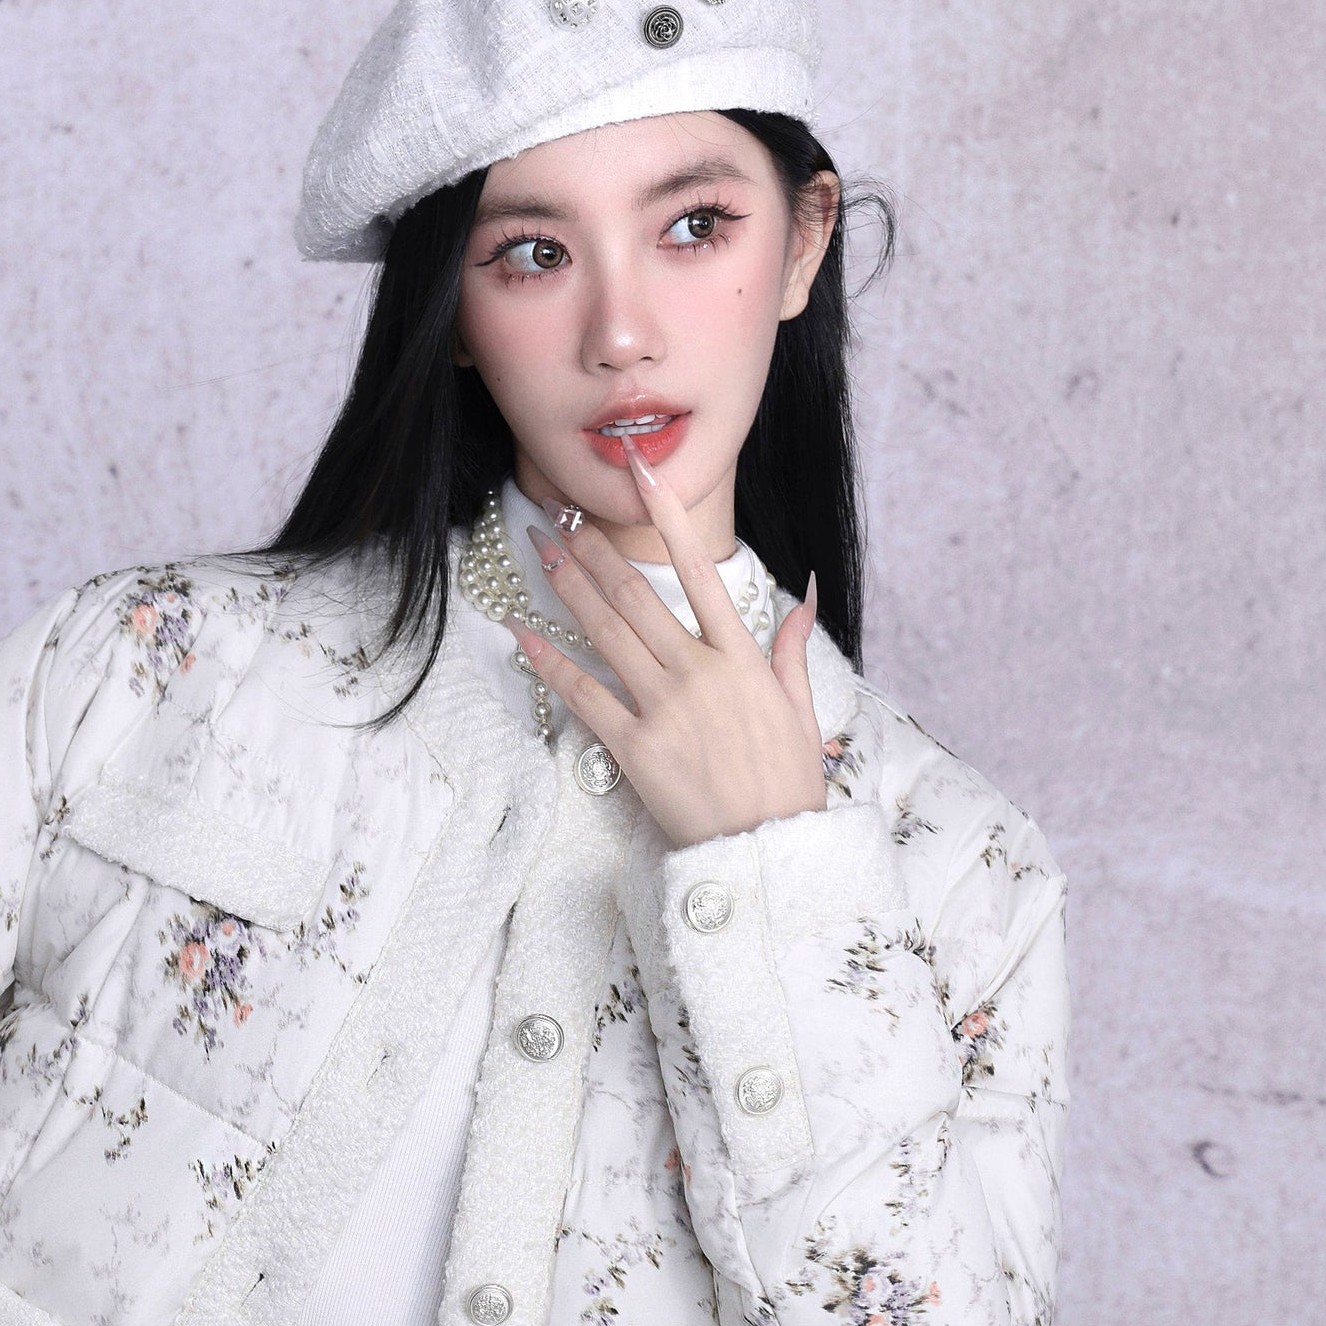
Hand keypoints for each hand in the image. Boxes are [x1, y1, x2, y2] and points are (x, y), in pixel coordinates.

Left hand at [511, 443, 826, 846]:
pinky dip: (550, 662)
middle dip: (593, 550)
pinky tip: (522, 634)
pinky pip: (583, 696)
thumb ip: (791, 650)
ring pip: (606, 633)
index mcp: (741, 658)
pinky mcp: (634, 749)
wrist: (770, 852)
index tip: (641, 473)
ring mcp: (664, 708)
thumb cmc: (787, 787)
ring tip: (539, 553)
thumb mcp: (801, 712)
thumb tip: (803, 596)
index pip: (700, 569)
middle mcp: (698, 672)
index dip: (667, 515)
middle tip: (559, 518)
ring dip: (567, 588)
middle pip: (635, 595)